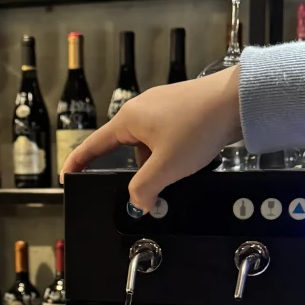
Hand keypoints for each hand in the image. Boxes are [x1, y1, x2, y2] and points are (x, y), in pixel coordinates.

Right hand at [60, 64, 241, 213]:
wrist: (237, 101)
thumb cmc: (198, 127)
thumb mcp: (167, 166)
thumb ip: (144, 188)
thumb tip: (137, 203)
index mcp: (128, 119)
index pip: (94, 145)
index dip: (78, 162)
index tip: (67, 175)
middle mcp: (141, 109)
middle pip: (130, 150)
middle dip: (145, 170)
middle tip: (163, 179)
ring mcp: (162, 108)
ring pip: (152, 147)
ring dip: (165, 161)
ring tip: (188, 162)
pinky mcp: (181, 109)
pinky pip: (169, 139)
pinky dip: (177, 152)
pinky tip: (195, 153)